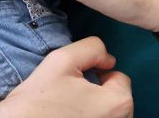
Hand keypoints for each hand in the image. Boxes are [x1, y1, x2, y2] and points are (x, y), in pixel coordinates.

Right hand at [0, 37, 131, 117]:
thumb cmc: (39, 98)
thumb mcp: (64, 59)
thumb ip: (93, 48)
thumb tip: (108, 59)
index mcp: (119, 103)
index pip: (119, 78)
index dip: (98, 73)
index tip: (77, 81)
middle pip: (116, 98)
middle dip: (98, 93)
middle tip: (71, 95)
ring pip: (108, 114)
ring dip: (94, 109)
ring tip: (68, 109)